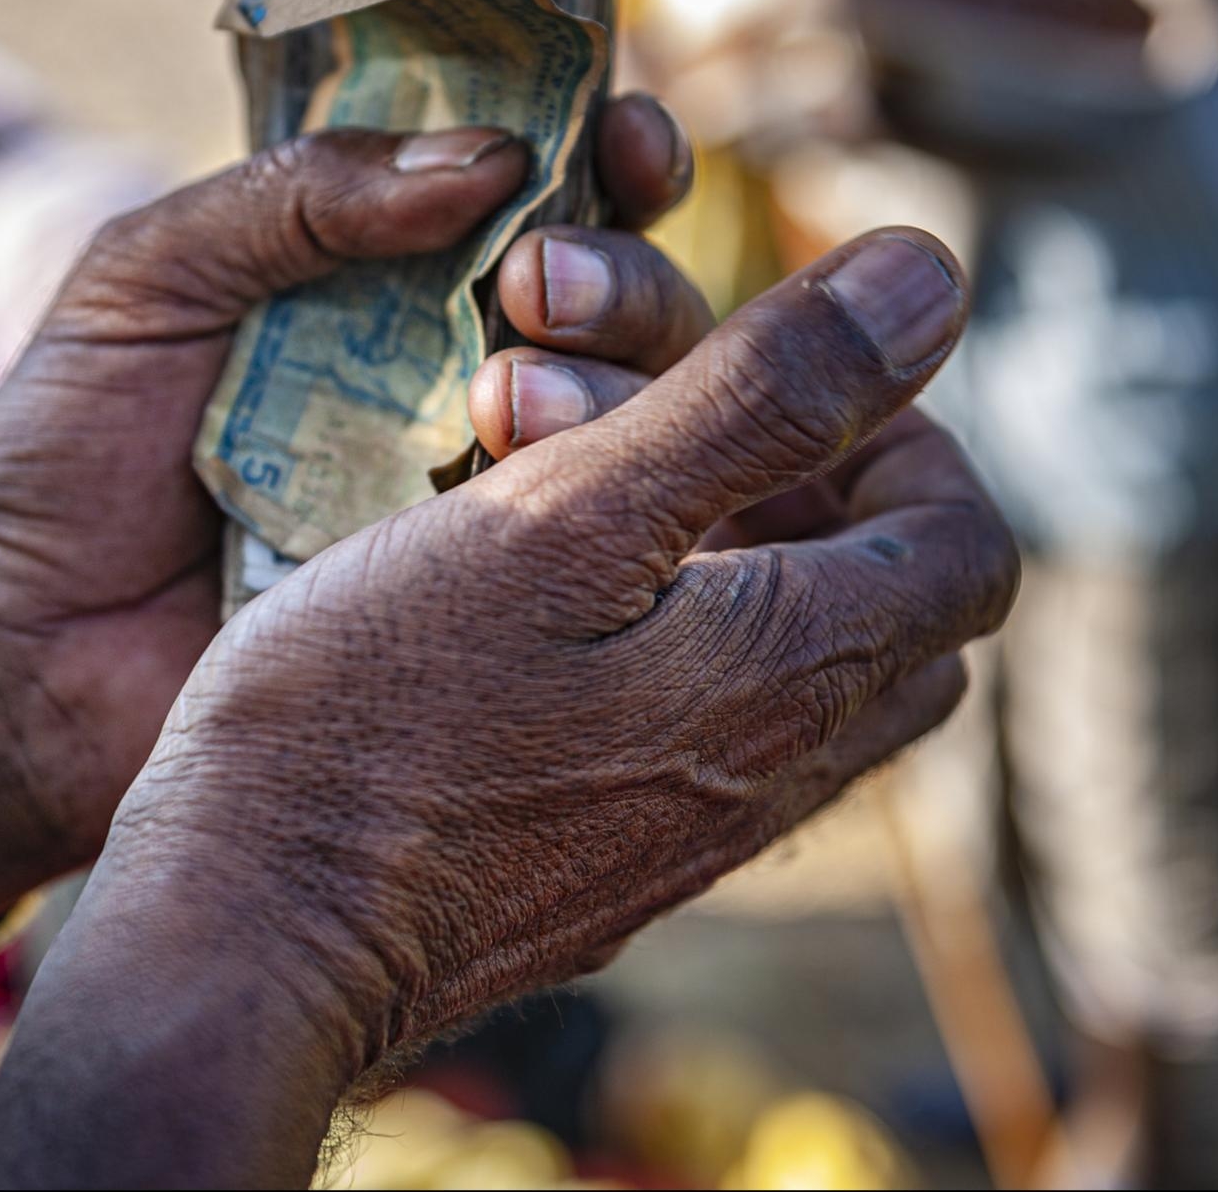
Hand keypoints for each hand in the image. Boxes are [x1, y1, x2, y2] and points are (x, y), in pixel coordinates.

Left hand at [0, 99, 693, 939]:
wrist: (11, 663)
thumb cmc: (64, 453)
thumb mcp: (151, 276)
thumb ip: (299, 194)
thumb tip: (489, 156)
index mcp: (391, 280)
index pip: (545, 196)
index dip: (610, 156)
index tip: (622, 140)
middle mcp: (464, 379)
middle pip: (624, 303)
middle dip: (617, 276)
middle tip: (533, 287)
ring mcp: (489, 506)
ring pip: (640, 424)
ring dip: (612, 385)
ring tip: (503, 401)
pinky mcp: (493, 618)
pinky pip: (599, 557)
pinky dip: (609, 514)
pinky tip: (557, 498)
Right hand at [82, 225, 1014, 1065]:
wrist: (250, 938)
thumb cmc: (382, 712)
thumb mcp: (569, 511)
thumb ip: (759, 394)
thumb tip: (931, 278)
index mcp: (792, 667)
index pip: (967, 546)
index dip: (907, 436)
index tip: (782, 381)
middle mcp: (771, 772)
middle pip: (899, 619)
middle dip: (832, 498)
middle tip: (696, 426)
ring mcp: (689, 841)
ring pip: (797, 680)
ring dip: (738, 567)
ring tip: (598, 495)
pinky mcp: (606, 876)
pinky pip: (702, 744)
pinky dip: (666, 647)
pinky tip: (535, 609)